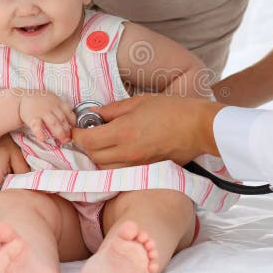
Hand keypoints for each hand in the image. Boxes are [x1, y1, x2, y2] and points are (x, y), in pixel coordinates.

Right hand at [18, 90, 75, 142]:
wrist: (22, 98)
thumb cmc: (39, 101)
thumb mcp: (52, 99)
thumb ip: (61, 109)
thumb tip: (72, 122)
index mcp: (58, 102)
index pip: (69, 112)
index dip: (73, 122)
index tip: (74, 129)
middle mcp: (51, 107)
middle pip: (62, 120)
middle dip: (67, 131)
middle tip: (69, 139)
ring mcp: (42, 112)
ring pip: (53, 123)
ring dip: (59, 133)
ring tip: (62, 141)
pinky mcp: (32, 118)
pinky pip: (36, 126)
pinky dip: (39, 133)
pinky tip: (42, 139)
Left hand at [71, 94, 222, 168]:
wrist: (198, 127)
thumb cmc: (171, 109)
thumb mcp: (138, 101)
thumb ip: (112, 110)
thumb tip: (95, 115)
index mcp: (123, 132)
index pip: (88, 141)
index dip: (77, 136)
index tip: (75, 129)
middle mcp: (127, 152)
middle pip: (93, 158)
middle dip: (86, 147)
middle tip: (87, 134)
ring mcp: (137, 164)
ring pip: (106, 168)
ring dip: (98, 157)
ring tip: (102, 143)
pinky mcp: (146, 169)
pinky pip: (121, 171)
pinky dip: (113, 164)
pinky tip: (117, 152)